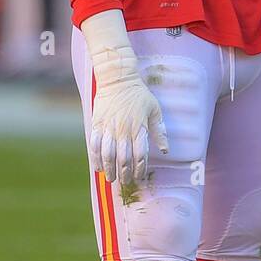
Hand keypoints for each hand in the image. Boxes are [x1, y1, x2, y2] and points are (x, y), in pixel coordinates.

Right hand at [82, 10, 168, 184]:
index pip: (140, 155)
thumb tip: (166, 150)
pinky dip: (95, 158)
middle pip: (123, 158)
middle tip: (125, 182)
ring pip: (107, 154)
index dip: (139, 169)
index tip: (139, 177)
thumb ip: (159, 131)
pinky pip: (94, 145)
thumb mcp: (155, 110)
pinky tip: (98, 167)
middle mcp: (123, 130)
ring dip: (109, 169)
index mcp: (139, 127)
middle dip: (124, 174)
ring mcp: (108, 128)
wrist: (117, 78)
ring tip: (111, 179)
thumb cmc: (139, 94)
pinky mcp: (96, 124)